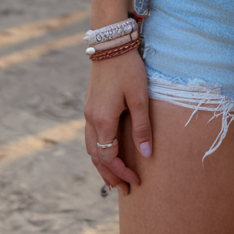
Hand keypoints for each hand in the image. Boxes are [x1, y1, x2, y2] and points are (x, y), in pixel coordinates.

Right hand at [83, 48, 151, 194]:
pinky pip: (90, 136)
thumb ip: (142, 127)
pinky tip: (106, 152)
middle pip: (96, 158)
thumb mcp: (140, 97)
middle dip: (109, 175)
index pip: (109, 157)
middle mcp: (91, 119)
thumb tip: (146, 155)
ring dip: (101, 165)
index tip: (135, 182)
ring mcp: (88, 112)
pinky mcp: (90, 105)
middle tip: (124, 190)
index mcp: (103, 120)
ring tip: (113, 178)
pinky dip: (97, 151)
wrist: (110, 43)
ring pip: (90, 148)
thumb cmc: (128, 68)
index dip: (122, 172)